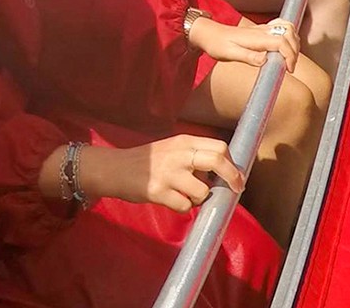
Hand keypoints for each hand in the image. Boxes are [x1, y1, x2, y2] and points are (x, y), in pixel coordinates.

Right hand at [79, 135, 244, 211]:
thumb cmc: (146, 162)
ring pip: (203, 191)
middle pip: (218, 161)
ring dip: (198, 199)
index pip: (220, 147)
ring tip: (185, 195)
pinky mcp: (158, 191)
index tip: (236, 177)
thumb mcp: (171, 149)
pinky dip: (182, 207)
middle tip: (235, 190)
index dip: (232, 164)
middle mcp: (178, 154)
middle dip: (232, 179)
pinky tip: (170, 200)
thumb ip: (195, 156)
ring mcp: (168, 173)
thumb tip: (224, 175)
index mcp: (183, 142)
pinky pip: (184, 206)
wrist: (114, 169)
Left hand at [188, 17, 299, 71]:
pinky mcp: (262, 30)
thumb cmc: (217, 44)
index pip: (282, 42)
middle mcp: (262, 30)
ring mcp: (263, 29)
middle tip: (289, 67)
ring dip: (295, 43)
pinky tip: (286, 47)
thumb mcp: (229, 54)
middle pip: (289, 35)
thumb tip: (265, 61)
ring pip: (288, 29)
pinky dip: (290, 35)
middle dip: (295, 51)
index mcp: (256, 37)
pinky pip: (283, 27)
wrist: (208, 33)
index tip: (288, 70)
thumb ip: (248, 57)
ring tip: (289, 59)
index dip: (290, 56)